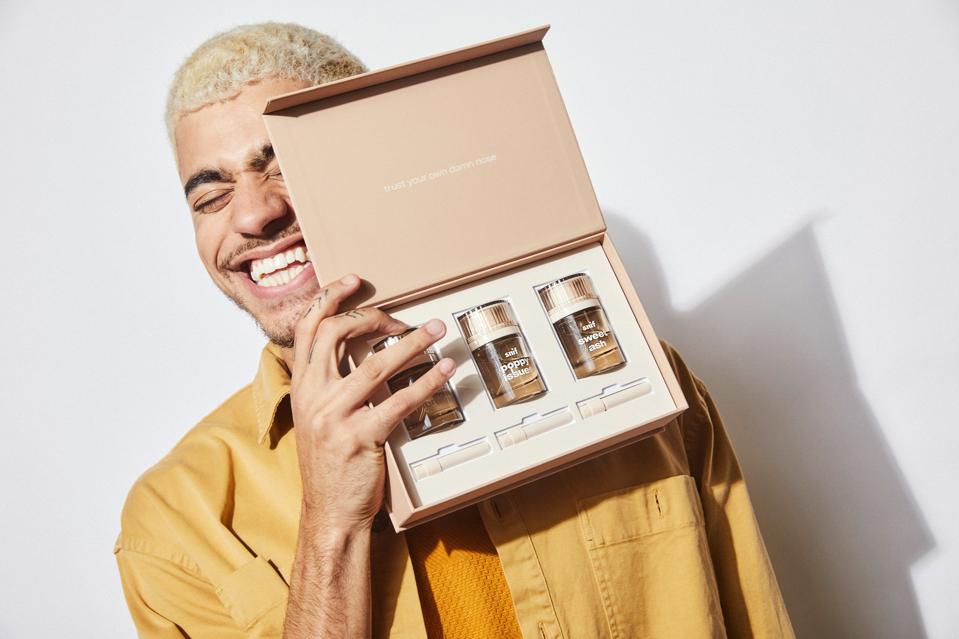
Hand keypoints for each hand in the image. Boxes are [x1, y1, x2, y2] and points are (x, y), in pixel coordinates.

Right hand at [289, 274, 455, 531]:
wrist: (329, 513)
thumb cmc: (331, 465)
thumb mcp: (318, 418)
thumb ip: (331, 385)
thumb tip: (363, 351)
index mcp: (301, 388)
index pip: (307, 329)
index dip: (329, 299)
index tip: (353, 282)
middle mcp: (312, 396)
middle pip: (335, 334)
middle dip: (372, 315)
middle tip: (403, 315)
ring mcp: (333, 416)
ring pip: (375, 364)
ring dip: (411, 343)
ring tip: (437, 331)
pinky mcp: (359, 437)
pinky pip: (399, 401)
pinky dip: (427, 382)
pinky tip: (446, 371)